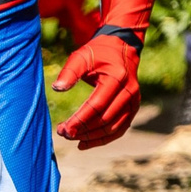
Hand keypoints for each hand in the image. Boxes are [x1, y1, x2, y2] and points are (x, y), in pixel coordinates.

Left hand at [54, 32, 141, 148]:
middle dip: (83, 130)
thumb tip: (57, 88)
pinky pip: (119, 129)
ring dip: (92, 137)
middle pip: (105, 119)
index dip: (80, 120)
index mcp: (117, 77)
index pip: (97, 105)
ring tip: (71, 138)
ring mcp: (134, 102)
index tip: (63, 129)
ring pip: (113, 128)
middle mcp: (129, 91)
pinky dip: (103, 139)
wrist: (121, 48)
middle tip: (63, 133)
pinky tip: (84, 143)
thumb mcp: (82, 56)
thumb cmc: (98, 53)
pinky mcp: (133, 109)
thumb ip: (70, 72)